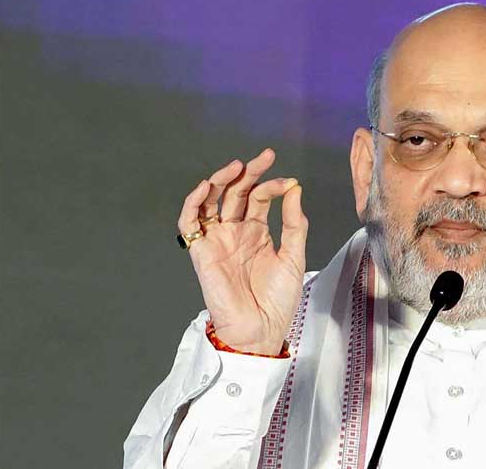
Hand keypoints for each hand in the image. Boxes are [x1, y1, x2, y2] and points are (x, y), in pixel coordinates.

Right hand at [177, 148, 307, 354]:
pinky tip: (207, 187)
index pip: (260, 197)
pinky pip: (190, 223)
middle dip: (249, 173)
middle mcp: (236, 232)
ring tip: (237, 166)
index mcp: (257, 232)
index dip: (273, 186)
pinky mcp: (202, 252)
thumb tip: (295, 189)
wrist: (261, 328)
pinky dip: (194, 203)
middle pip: (236, 193)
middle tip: (264, 157)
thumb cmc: (278, 299)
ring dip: (221, 180)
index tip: (289, 182)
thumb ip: (293, 223)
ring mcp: (218, 240)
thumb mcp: (294, 256)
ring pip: (212, 201)